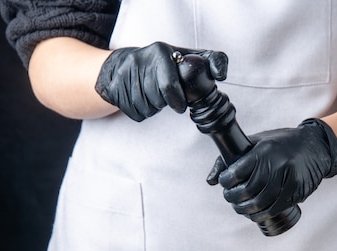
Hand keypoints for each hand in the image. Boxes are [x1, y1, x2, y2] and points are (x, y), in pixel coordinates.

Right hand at [95, 42, 227, 121]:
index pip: (168, 84)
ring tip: (154, 96)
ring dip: (154, 108)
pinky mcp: (114, 90)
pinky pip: (135, 113)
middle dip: (165, 103)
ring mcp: (124, 76)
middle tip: (166, 97)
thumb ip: (209, 61)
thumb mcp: (186, 55)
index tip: (180, 108)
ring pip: (147, 108)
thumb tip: (221, 74)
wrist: (121, 64)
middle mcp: (139, 61)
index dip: (176, 100)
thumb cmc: (163, 63)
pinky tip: (142, 100)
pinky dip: (142, 112)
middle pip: (158, 100)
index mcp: (160, 52)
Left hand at [207, 118, 336, 222]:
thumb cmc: (280, 144)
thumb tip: (210, 181)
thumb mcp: (256, 142)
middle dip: (233, 198)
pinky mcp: (297, 191)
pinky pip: (274, 208)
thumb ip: (232, 157)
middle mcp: (276, 164)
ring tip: (241, 208)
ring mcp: (288, 179)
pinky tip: (255, 214)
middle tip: (230, 198)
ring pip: (260, 203)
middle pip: (247, 191)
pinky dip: (261, 215)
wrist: (315, 146)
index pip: (236, 172)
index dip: (226, 182)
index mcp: (263, 150)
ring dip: (245, 210)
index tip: (224, 183)